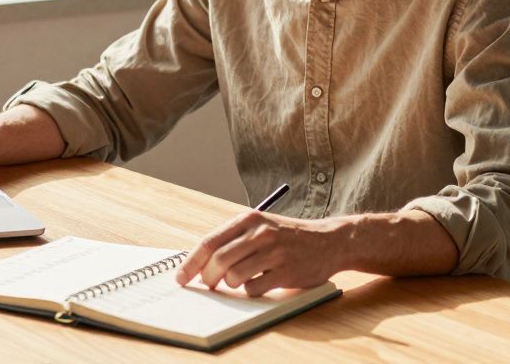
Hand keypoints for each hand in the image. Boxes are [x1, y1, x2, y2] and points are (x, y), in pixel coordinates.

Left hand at [174, 210, 346, 296]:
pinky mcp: (286, 273)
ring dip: (231, 285)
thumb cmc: (287, 236)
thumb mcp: (260, 227)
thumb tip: (199, 263)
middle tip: (209, 285)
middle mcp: (260, 233)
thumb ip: (233, 240)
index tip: (180, 278)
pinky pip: (254, 289)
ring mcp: (274, 253)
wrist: (329, 240)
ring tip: (241, 280)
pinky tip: (261, 282)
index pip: (209, 242)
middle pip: (218, 261)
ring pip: (234, 277)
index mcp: (249, 219)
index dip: (191, 263)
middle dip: (208, 278)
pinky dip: (251, 291)